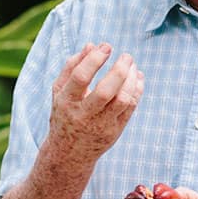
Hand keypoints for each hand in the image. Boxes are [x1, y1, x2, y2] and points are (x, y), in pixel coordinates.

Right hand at [47, 43, 143, 166]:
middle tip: (126, 56)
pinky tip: (137, 77)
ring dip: (132, 79)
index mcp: (66, 102)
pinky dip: (137, 89)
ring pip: (122, 100)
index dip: (95, 59)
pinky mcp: (115, 131)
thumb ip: (72, 67)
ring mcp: (101, 125)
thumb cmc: (65, 114)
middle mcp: (83, 115)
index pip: (81, 77)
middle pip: (106, 91)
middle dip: (119, 69)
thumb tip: (92, 45)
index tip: (106, 47)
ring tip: (132, 65)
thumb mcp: (60, 92)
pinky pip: (131, 107)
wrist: (69, 153)